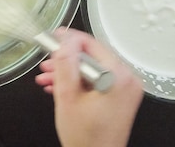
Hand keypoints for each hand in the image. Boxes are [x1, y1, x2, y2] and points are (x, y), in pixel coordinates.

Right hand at [35, 28, 143, 146]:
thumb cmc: (86, 139)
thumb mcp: (68, 97)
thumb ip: (65, 64)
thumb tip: (64, 40)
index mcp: (118, 77)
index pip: (92, 46)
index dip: (69, 40)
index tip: (53, 38)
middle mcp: (127, 80)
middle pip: (92, 58)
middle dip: (66, 61)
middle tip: (46, 62)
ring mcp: (126, 90)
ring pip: (92, 70)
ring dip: (69, 73)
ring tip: (47, 78)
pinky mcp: (120, 98)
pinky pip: (98, 81)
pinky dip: (80, 83)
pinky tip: (60, 87)